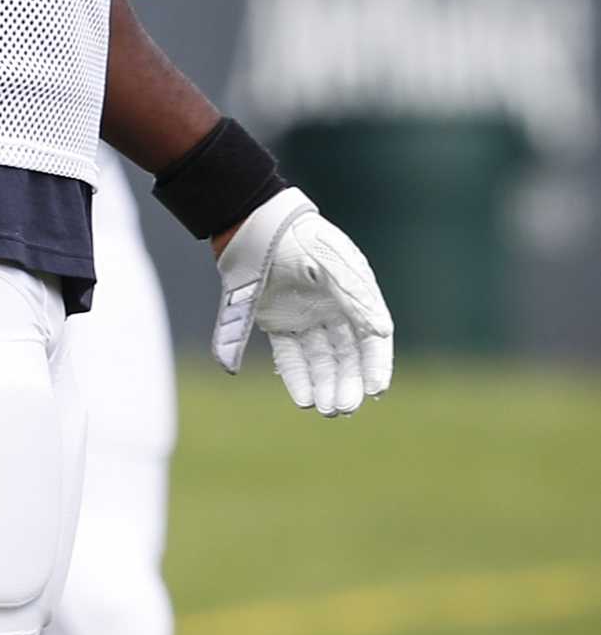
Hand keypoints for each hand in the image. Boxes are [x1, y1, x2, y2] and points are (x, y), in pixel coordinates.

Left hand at [211, 189, 393, 414]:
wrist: (253, 225)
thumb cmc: (300, 238)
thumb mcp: (332, 262)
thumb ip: (356, 296)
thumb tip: (382, 332)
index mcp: (355, 295)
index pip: (372, 339)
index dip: (376, 365)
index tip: (376, 390)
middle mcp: (333, 310)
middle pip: (346, 356)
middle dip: (347, 383)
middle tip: (343, 408)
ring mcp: (304, 317)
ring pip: (320, 360)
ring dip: (324, 385)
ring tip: (324, 409)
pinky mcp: (276, 321)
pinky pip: (290, 355)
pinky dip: (296, 376)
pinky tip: (303, 397)